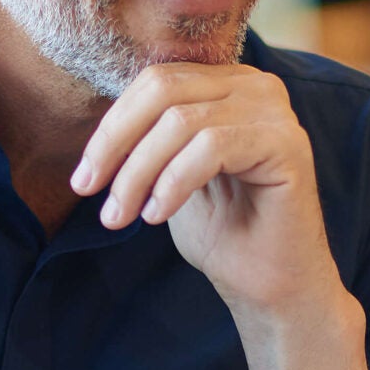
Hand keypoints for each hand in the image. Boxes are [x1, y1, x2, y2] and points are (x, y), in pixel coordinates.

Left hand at [72, 63, 369, 369]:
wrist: (271, 288)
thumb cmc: (224, 234)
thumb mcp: (169, 175)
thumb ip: (147, 138)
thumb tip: (99, 125)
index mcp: (227, 85)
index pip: (155, 82)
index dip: (111, 126)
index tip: (82, 179)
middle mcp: (255, 86)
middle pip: (163, 91)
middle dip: (115, 143)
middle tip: (87, 191)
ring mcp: (275, 111)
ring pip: (180, 121)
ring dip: (138, 173)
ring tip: (120, 217)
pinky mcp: (287, 143)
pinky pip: (211, 146)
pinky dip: (173, 182)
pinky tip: (157, 215)